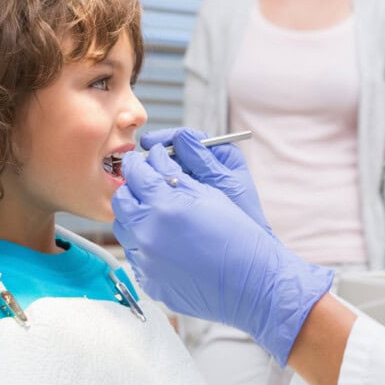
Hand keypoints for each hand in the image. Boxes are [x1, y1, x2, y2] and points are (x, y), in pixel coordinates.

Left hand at [112, 148, 332, 364]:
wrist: (251, 284)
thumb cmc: (238, 235)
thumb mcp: (209, 194)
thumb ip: (174, 175)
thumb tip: (155, 159)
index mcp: (163, 206)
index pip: (135, 174)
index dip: (138, 163)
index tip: (141, 161)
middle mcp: (148, 234)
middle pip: (121, 201)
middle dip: (132, 189)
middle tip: (147, 186)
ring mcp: (146, 262)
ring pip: (124, 229)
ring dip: (135, 217)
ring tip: (158, 216)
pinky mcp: (149, 282)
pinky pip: (135, 256)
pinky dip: (144, 244)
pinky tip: (166, 242)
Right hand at [139, 127, 269, 231]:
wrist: (246, 248)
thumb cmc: (244, 212)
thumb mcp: (223, 181)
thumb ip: (203, 160)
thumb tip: (181, 136)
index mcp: (222, 155)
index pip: (189, 138)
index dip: (167, 139)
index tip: (150, 143)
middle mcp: (209, 165)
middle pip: (177, 153)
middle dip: (157, 156)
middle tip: (138, 160)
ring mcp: (199, 181)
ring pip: (172, 170)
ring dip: (155, 172)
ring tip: (138, 176)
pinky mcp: (190, 198)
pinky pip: (172, 188)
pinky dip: (160, 189)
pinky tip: (147, 192)